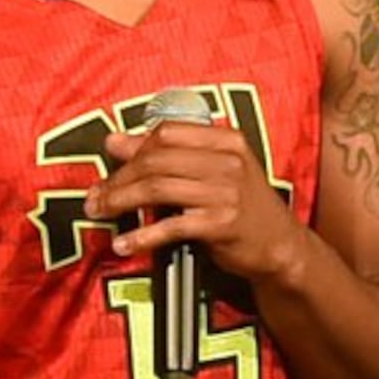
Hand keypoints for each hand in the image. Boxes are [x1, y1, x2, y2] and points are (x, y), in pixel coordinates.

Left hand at [85, 119, 306, 282]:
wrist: (282, 246)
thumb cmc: (241, 205)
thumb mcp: (212, 171)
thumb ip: (167, 153)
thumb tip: (113, 140)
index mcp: (226, 140)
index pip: (167, 132)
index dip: (133, 149)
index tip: (112, 167)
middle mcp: (228, 161)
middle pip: (156, 161)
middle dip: (118, 178)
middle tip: (96, 196)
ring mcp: (227, 192)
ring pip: (157, 189)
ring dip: (120, 202)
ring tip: (101, 213)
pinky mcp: (222, 224)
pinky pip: (170, 226)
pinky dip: (141, 235)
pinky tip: (125, 243)